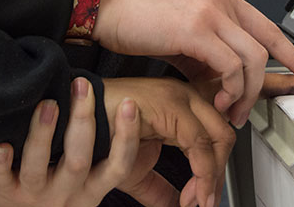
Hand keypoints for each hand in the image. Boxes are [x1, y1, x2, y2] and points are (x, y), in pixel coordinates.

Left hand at [0, 77, 141, 206]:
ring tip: (47, 104)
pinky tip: (2, 145)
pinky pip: (1, 180)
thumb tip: (140, 113)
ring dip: (42, 134)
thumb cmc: (62, 189)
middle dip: (82, 121)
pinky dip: (0, 164)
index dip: (126, 138)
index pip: (118, 166)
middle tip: (83, 86)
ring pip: (38, 168)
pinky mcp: (5, 195)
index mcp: (92, 188)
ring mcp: (35, 196)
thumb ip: (111, 158)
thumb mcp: (90, 184)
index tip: (130, 104)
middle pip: (78, 162)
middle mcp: (67, 195)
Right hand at [93, 0, 293, 126]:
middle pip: (267, 46)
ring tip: (228, 111)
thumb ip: (206, 50)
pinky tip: (216, 101)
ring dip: (245, 93)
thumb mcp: (180, 29)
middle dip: (269, 84)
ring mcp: (210, 11)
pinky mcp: (195, 28)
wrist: (99, 1)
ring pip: (253, 59)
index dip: (292, 54)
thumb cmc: (132, 14)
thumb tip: (221, 81)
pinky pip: (230, 66)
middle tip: (252, 109)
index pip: (268, 27)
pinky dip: (229, 90)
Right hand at [104, 77, 236, 206]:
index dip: (214, 172)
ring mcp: (178, 96)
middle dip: (217, 176)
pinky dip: (203, 173)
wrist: (69, 122)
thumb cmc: (97, 136)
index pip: (216, 137)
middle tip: (203, 202)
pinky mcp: (169, 104)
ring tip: (197, 201)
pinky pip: (199, 142)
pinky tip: (191, 192)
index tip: (200, 199)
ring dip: (212, 178)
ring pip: (219, 138)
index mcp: (179, 107)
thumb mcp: (136, 170)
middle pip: (224, 136)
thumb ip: (161, 189)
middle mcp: (184, 97)